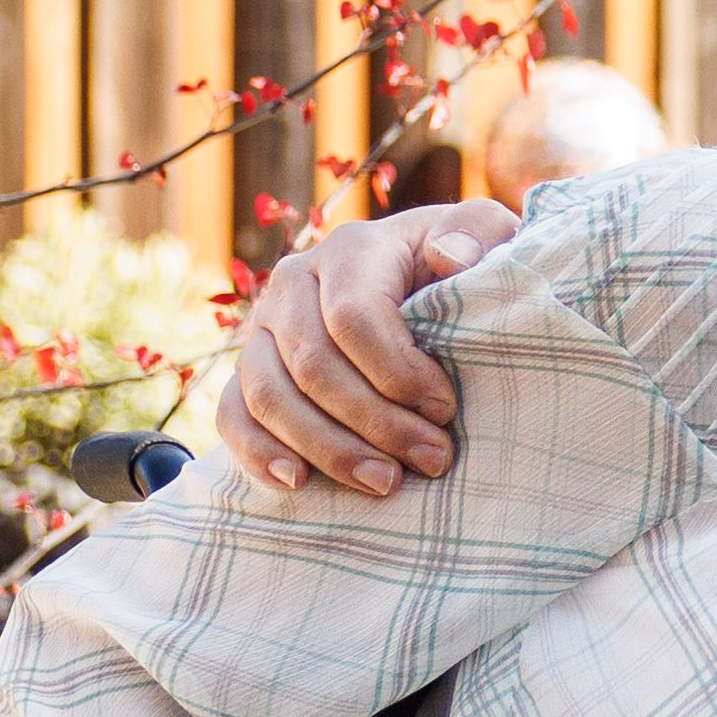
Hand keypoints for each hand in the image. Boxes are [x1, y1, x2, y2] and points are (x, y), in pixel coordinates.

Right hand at [208, 194, 508, 497]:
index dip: (398, 372)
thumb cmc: (459, 268)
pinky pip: (232, 414)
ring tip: (385, 482)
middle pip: (313, 366)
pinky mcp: (248, 371)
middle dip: (375, 422)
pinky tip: (298, 482)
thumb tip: (449, 256)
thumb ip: (478, 233)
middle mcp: (292, 284)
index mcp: (349, 251)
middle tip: (432, 459)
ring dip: (327, 448)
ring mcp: (262, 330)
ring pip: (269, 396)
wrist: (422, 284)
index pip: (354, 318)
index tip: (445, 408)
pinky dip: (258, 452)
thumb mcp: (484, 236)